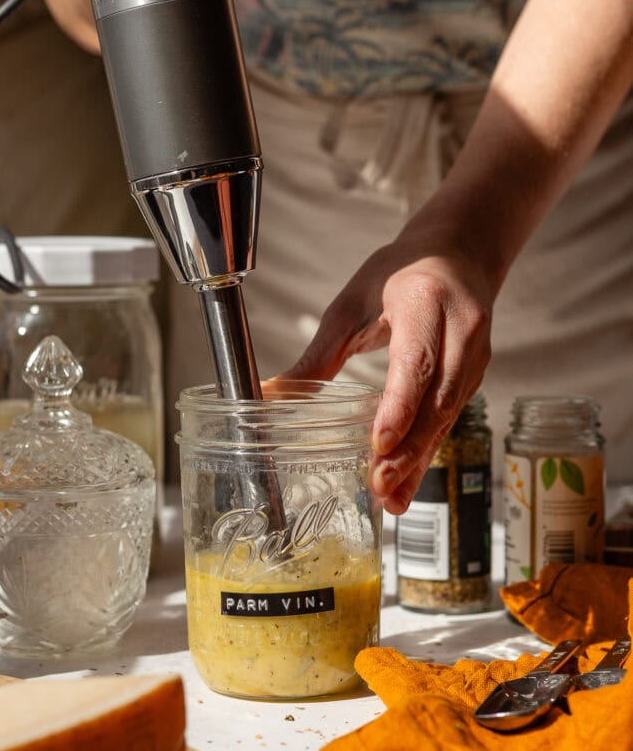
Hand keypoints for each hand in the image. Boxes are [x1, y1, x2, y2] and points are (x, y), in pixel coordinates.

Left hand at [281, 239, 493, 514]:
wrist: (458, 253)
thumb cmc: (399, 273)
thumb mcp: (352, 304)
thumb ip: (319, 354)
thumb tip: (272, 394)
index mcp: (424, 301)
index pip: (416, 361)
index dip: (399, 406)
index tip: (378, 443)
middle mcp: (461, 328)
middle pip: (438, 398)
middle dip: (409, 447)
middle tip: (380, 485)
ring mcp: (476, 353)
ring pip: (448, 415)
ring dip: (420, 458)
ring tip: (391, 497)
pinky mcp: (478, 373)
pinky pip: (453, 416)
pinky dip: (428, 448)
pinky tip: (407, 478)